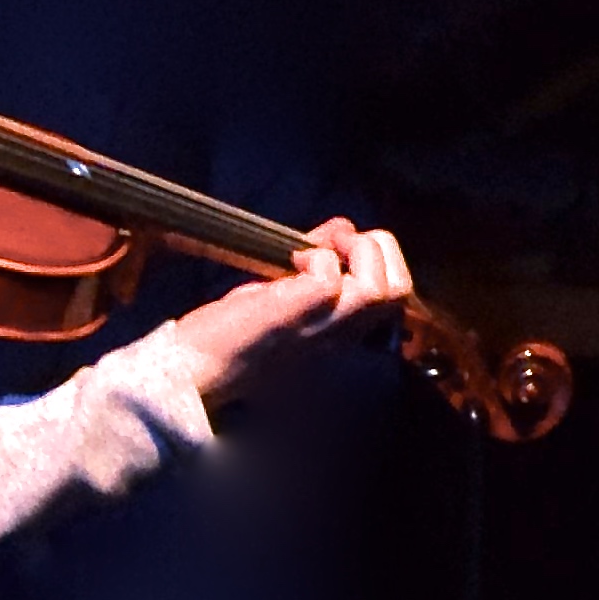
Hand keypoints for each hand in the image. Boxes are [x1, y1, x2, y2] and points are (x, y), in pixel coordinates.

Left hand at [172, 217, 412, 406]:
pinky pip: (331, 279)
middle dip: (380, 249)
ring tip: (317, 251)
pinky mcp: (294, 314)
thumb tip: (340, 229)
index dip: (374, 255)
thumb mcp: (286, 296)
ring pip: (385, 288)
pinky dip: (316, 257)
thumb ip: (316, 268)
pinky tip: (290, 262)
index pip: (393, 292)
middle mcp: (341, 333)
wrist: (197, 369)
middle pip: (401, 290)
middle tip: (336, 242)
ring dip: (359, 252)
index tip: (334, 241)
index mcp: (340, 330)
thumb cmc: (236, 332)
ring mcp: (322, 326)